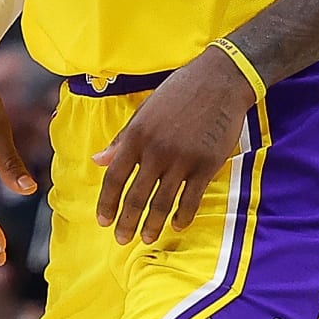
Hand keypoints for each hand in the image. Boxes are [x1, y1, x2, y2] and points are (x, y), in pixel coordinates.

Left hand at [92, 47, 252, 245]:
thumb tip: (98, 161)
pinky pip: (191, 199)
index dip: (107, 203)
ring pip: (162, 202)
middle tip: (122, 239)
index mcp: (137, 134)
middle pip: (136, 196)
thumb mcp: (145, 109)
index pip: (114, 177)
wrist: (220, 79)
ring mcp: (182, 159)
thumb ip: (122, 138)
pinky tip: (177, 224)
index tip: (103, 221)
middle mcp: (156, 150)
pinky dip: (183, 216)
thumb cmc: (179, 91)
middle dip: (127, 222)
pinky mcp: (206, 164)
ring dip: (153, 225)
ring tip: (147, 238)